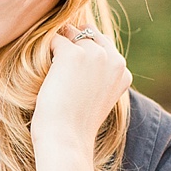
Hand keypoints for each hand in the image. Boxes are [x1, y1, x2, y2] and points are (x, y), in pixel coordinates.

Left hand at [30, 24, 130, 155]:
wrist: (66, 137)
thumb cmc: (76, 122)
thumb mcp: (98, 97)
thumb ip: (100, 73)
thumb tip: (84, 41)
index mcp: (123, 73)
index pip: (103, 44)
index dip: (85, 55)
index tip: (75, 79)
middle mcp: (114, 60)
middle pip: (88, 33)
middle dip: (73, 43)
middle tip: (61, 73)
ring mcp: (95, 55)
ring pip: (71, 33)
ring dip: (59, 46)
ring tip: (54, 74)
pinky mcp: (73, 53)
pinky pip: (55, 40)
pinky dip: (46, 53)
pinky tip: (48, 75)